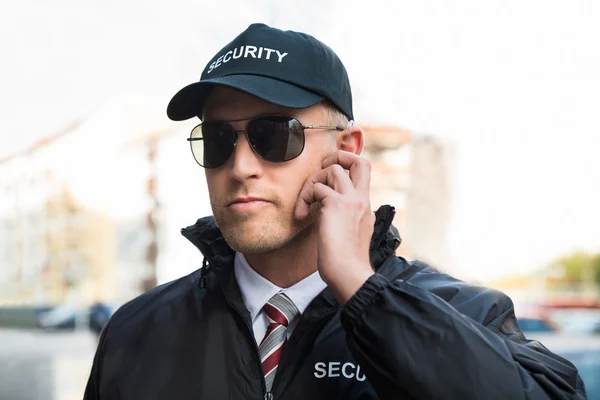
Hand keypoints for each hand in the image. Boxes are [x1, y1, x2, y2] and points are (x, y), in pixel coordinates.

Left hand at [295, 150, 374, 304]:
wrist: (348, 273)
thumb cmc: (345, 262)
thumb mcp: (349, 234)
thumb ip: (343, 217)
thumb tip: (324, 208)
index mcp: (366, 207)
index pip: (364, 173)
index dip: (347, 166)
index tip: (329, 181)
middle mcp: (362, 199)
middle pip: (361, 161)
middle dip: (339, 157)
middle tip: (322, 171)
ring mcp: (351, 200)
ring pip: (333, 168)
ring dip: (314, 181)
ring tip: (307, 203)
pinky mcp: (336, 204)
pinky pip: (316, 187)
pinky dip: (304, 198)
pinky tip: (301, 215)